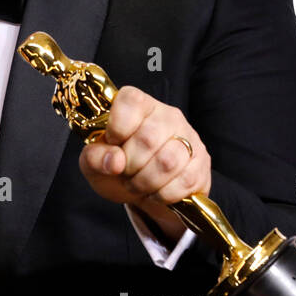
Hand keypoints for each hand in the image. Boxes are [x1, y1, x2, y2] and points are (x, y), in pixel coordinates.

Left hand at [78, 86, 210, 241]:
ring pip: (169, 162)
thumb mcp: (95, 163)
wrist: (144, 193)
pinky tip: (156, 191)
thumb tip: (114, 160)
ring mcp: (189, 137)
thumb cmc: (118, 169)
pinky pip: (185, 180)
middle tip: (125, 172)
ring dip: (146, 182)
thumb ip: (94, 157)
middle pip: (148, 139)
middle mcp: (167, 115)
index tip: (112, 143)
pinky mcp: (202, 162)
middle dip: (130, 166)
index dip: (117, 127)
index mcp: (138, 105)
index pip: (131, 101)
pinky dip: (164, 194)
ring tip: (138, 183)